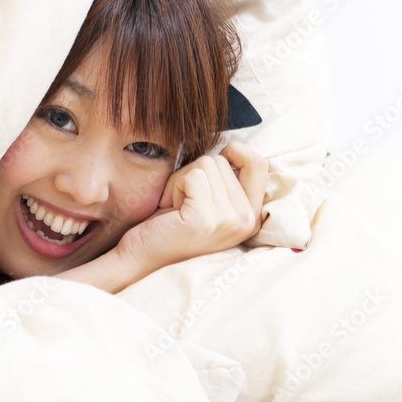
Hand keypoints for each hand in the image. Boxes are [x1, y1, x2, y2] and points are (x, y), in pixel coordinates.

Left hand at [114, 142, 268, 274]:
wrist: (141, 255)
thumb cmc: (170, 223)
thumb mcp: (209, 201)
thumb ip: (227, 180)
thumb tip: (234, 146)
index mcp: (252, 215)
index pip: (259, 163)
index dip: (235, 152)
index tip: (207, 169)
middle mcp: (246, 220)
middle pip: (223, 160)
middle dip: (194, 172)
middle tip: (183, 200)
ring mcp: (229, 220)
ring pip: (206, 164)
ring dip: (181, 180)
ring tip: (176, 206)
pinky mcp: (205, 218)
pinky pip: (192, 176)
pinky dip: (173, 186)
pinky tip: (169, 209)